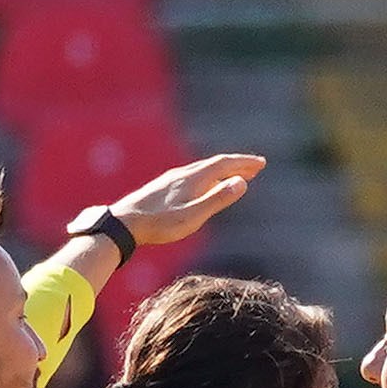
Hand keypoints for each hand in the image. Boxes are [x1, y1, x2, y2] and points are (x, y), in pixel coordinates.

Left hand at [107, 153, 264, 247]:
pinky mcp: (163, 188)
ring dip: (222, 171)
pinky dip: (207, 177)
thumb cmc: (160, 224)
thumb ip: (217, 199)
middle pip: (215, 164)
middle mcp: (184, 174)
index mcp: (194, 179)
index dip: (244, 163)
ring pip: (202, 170)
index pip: (225, 164)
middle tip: (255, 167)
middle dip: (237, 165)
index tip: (261, 163)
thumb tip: (241, 181)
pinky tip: (203, 186)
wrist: (124, 223)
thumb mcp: (193, 216)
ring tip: (234, 176)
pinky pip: (192, 176)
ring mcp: (172, 179)